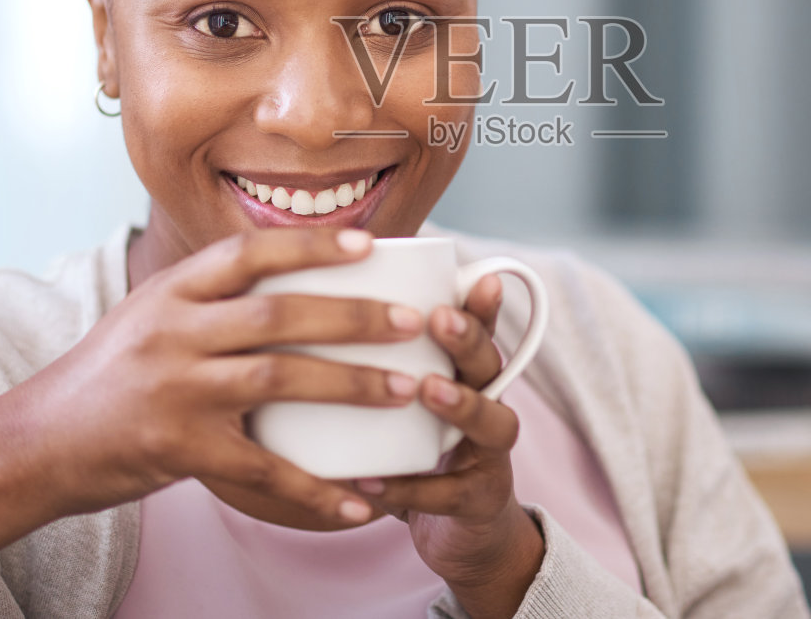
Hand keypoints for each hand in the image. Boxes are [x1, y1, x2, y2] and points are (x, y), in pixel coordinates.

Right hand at [8, 227, 423, 530]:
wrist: (36, 444)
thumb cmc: (108, 376)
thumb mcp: (149, 315)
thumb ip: (208, 296)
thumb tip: (292, 271)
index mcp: (171, 291)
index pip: (248, 252)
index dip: (311, 245)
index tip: (369, 245)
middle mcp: (174, 332)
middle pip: (278, 314)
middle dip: (354, 317)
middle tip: (414, 323)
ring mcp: (175, 390)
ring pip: (280, 379)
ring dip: (351, 385)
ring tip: (406, 390)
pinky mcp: (177, 449)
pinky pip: (260, 468)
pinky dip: (314, 486)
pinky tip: (358, 499)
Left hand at [353, 276, 544, 617]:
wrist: (463, 535)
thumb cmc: (423, 450)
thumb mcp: (409, 400)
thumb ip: (383, 359)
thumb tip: (318, 304)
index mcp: (470, 376)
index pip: (481, 329)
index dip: (481, 304)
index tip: (475, 276)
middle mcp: (490, 405)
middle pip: (492, 365)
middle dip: (469, 339)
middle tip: (439, 318)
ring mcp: (489, 454)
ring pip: (492, 423)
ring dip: (461, 404)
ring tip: (426, 388)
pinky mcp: (478, 501)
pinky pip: (449, 493)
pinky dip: (410, 488)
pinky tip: (372, 480)